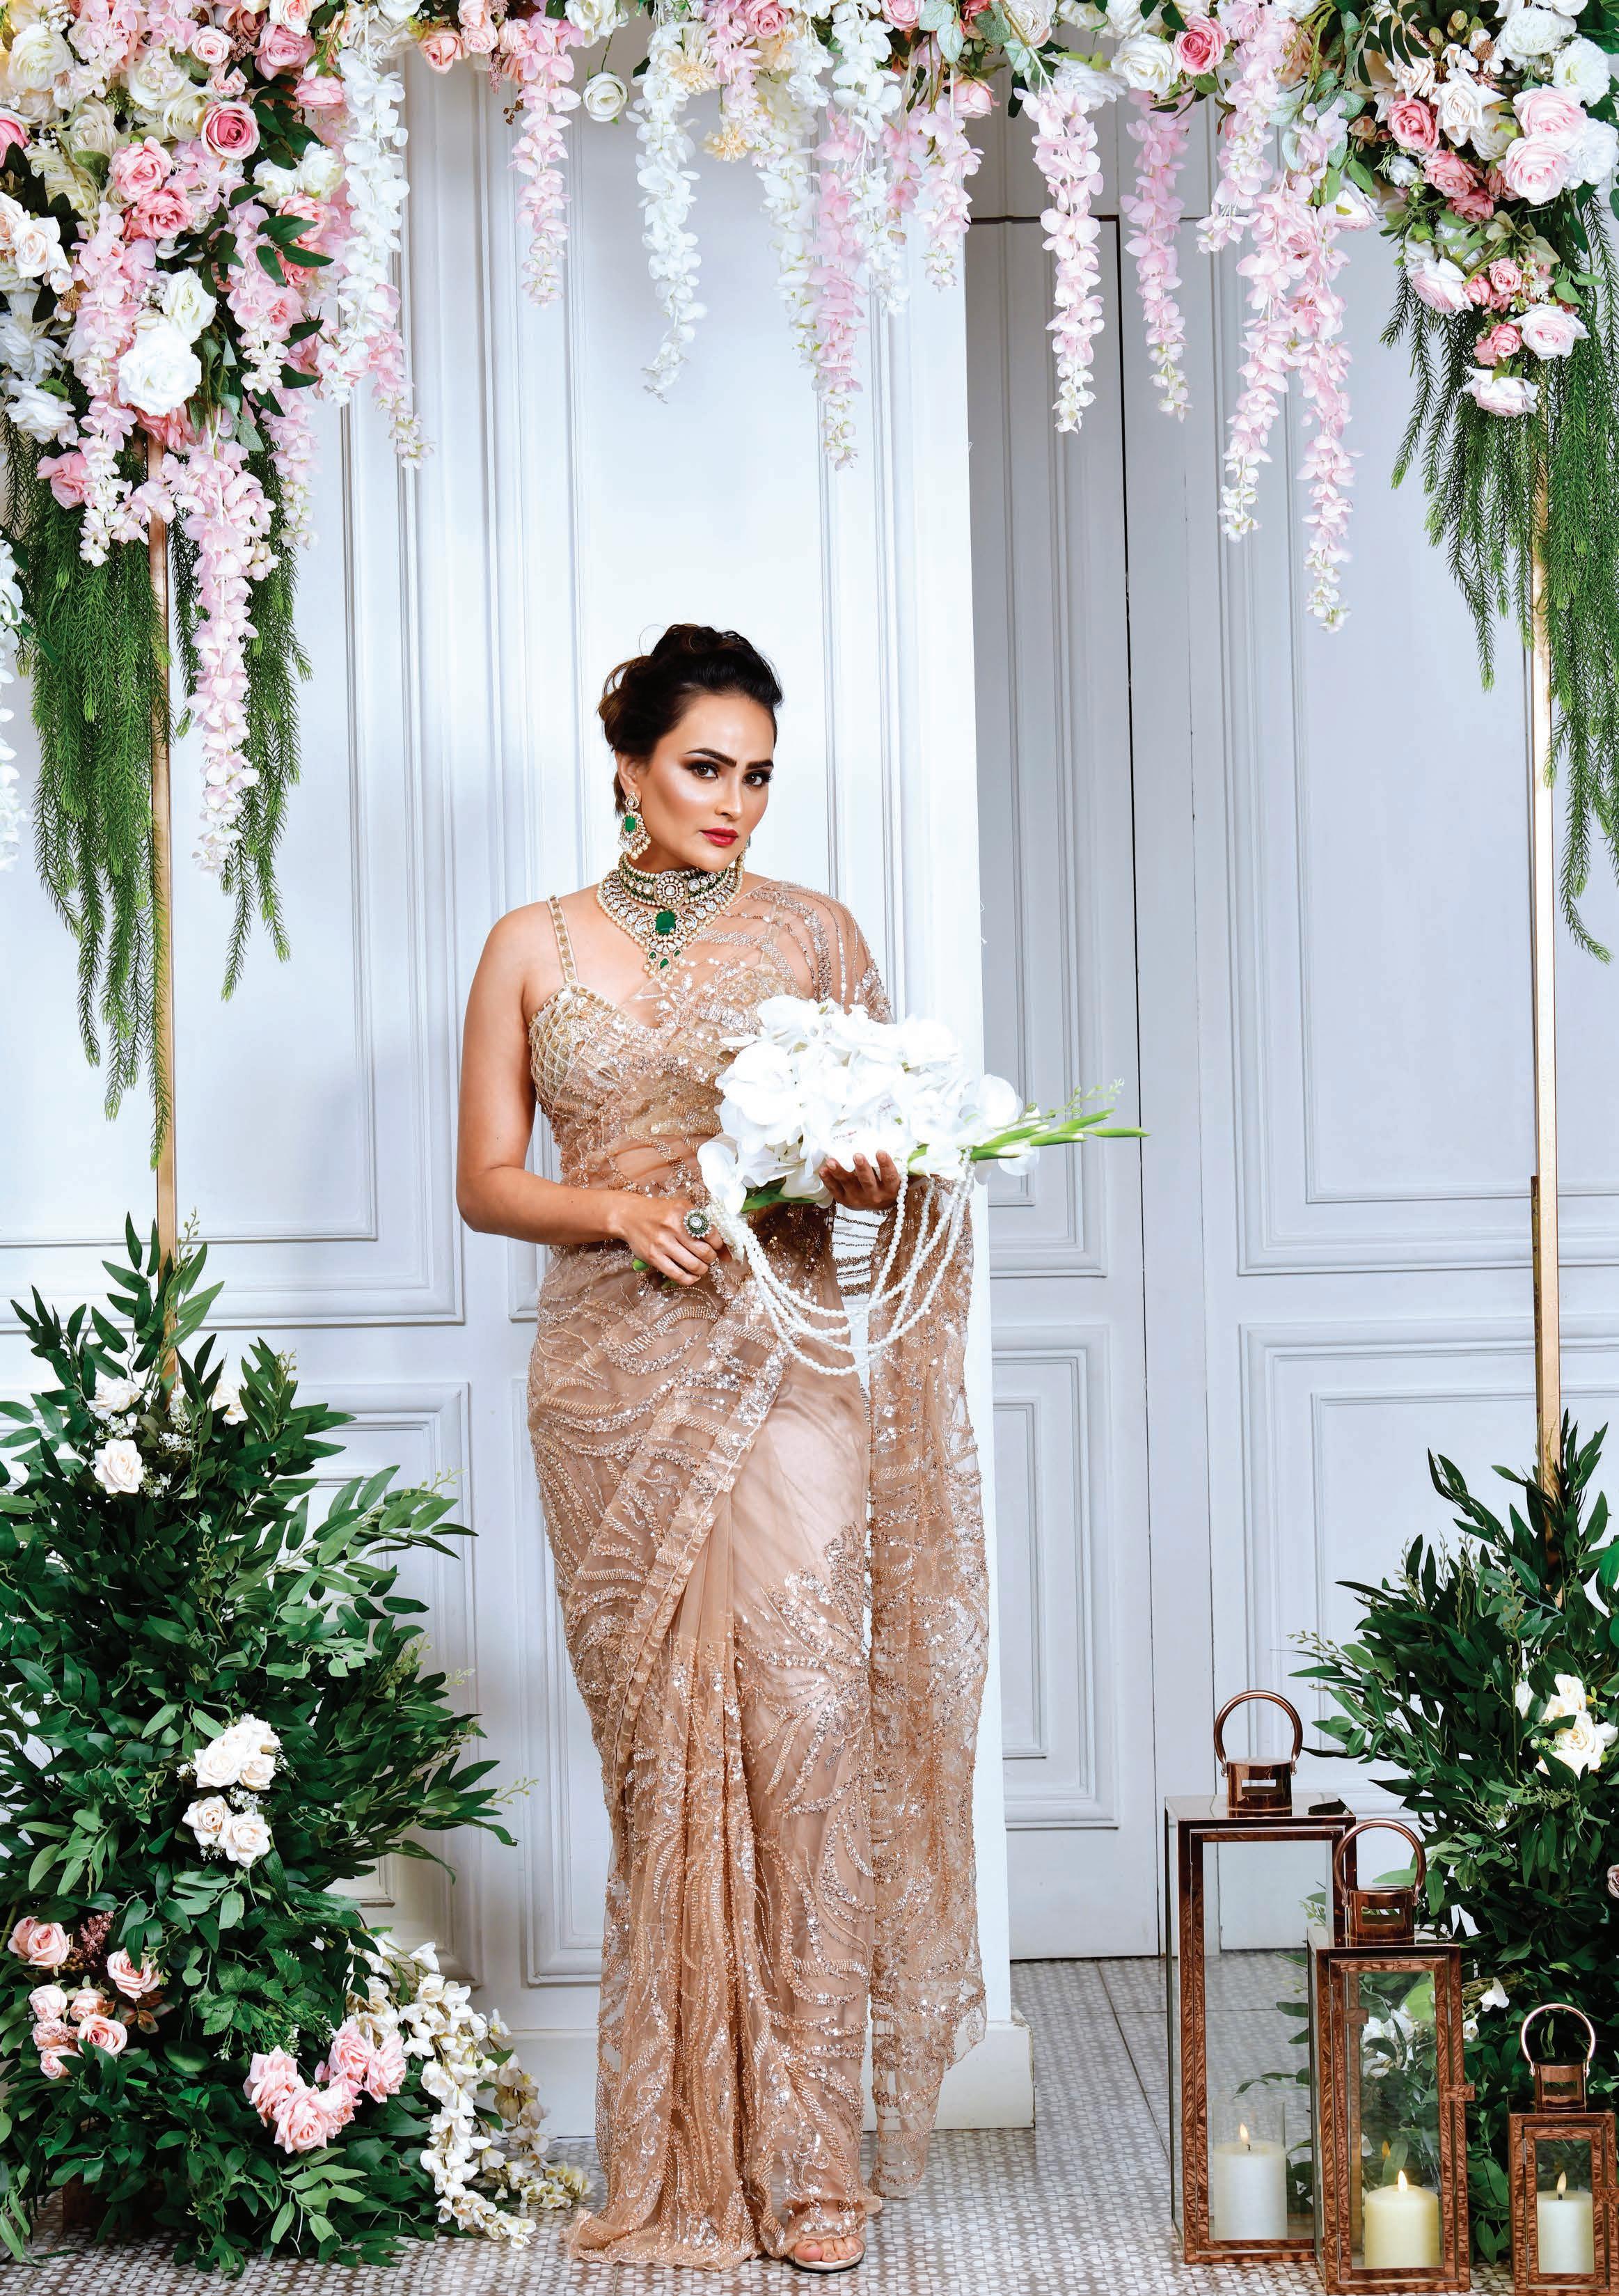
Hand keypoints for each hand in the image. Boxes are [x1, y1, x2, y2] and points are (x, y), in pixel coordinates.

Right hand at [609, 1193, 726, 1286]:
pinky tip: (692, 1276)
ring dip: (702, 1269)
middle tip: (708, 1257)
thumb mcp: (682, 1209)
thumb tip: (726, 1252)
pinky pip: (677, 1275)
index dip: (719, 1244)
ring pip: (694, 1266)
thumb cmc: (660, 1212)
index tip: (716, 1246)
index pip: (712, 1234)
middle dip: (711, 1258)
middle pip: (705, 1252)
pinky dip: (690, 1279)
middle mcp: (673, 1227)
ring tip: (701, 1266)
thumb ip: (703, 1225)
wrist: (630, 1216)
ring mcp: (662, 1244)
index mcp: (683, 1212)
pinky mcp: (653, 1257)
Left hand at [818, 1151, 901, 1211]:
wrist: (879, 1203)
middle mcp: (875, 1196)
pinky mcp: (845, 1200)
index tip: (880, 1151)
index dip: (886, 1165)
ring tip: (831, 1161)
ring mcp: (859, 1199)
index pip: (890, 1177)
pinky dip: (828, 1180)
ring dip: (839, 1172)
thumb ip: (901, 1164)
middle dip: (862, 1168)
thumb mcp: (897, 1176)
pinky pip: (835, 1190)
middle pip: (867, 1181)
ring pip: (849, 1184)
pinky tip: (823, 1170)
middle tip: (857, 1155)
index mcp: (891, 1189)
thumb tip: (910, 1144)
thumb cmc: (887, 1183)